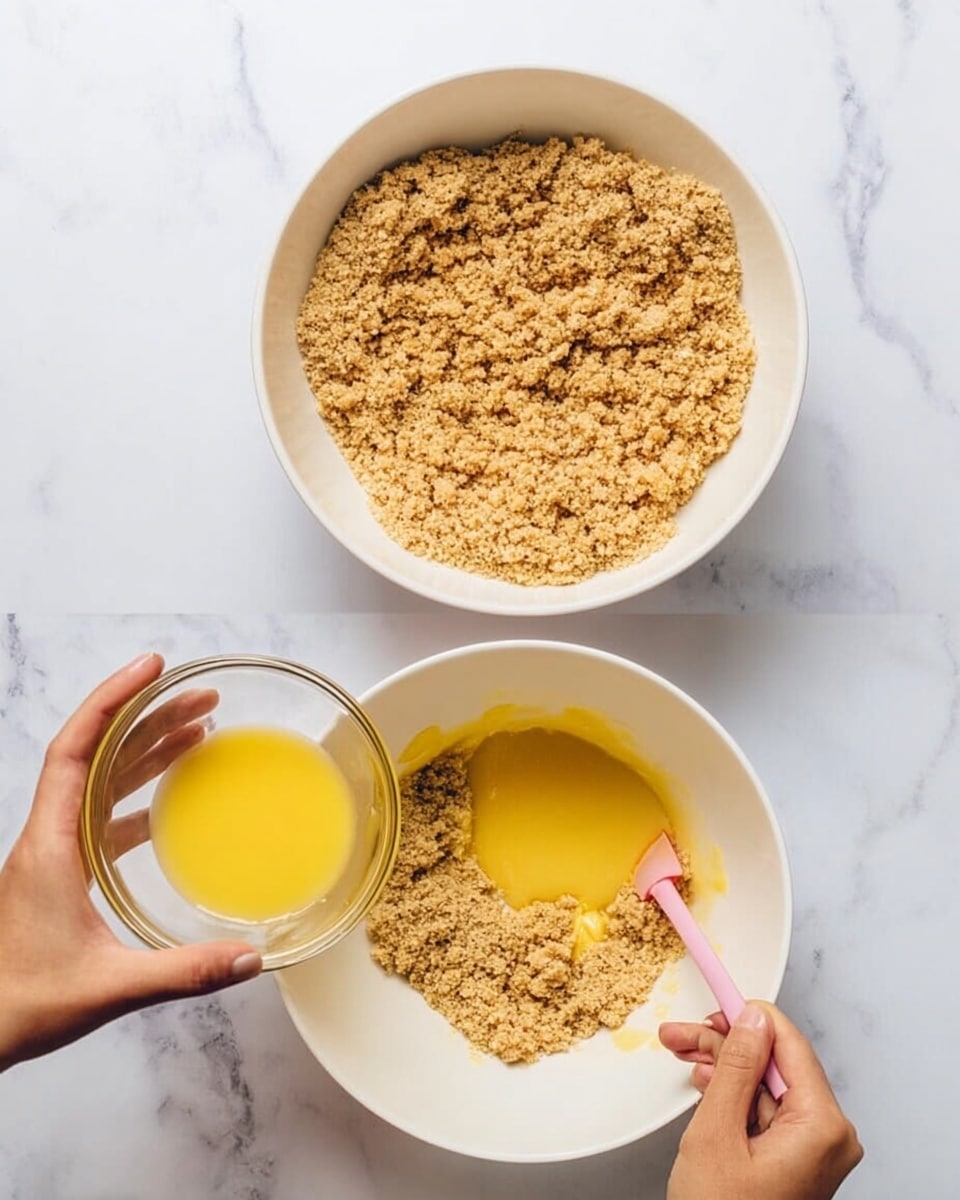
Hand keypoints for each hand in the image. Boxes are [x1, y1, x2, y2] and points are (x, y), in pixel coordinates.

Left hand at [0, 653, 262, 1072]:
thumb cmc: (20, 1006)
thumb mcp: (107, 987)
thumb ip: (181, 972)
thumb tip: (248, 959)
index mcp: (50, 846)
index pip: (75, 749)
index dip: (112, 701)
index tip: (151, 668)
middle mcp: (49, 839)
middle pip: (98, 754)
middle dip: (148, 717)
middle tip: (201, 697)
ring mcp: (54, 856)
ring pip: (101, 782)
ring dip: (147, 753)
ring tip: (198, 732)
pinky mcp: (62, 876)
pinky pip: (103, 815)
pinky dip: (138, 797)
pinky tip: (171, 803)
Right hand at [659, 1002, 862, 1199]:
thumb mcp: (718, 1132)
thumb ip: (737, 1067)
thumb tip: (751, 1018)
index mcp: (822, 1125)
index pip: (787, 1042)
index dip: (745, 1015)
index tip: (716, 996)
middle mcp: (829, 1136)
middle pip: (774, 1061)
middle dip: (724, 1044)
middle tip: (681, 1033)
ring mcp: (815, 1150)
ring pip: (766, 1083)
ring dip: (724, 1066)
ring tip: (683, 1054)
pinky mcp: (798, 1159)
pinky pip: (767, 1110)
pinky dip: (734, 1096)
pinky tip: (707, 1084)